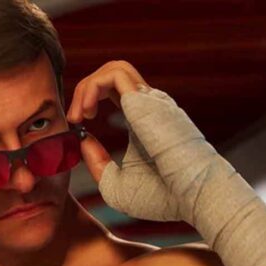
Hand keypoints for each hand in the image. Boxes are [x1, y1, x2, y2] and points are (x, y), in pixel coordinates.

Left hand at [67, 61, 177, 220]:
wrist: (191, 196)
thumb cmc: (162, 197)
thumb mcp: (116, 185)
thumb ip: (97, 163)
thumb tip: (82, 138)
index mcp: (144, 121)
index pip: (114, 93)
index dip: (89, 101)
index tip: (77, 124)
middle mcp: (150, 106)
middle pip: (112, 76)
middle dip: (84, 91)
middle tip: (74, 118)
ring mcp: (151, 100)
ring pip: (115, 68)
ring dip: (88, 85)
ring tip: (80, 113)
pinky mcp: (148, 99)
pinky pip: (114, 75)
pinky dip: (93, 87)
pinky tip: (87, 112)